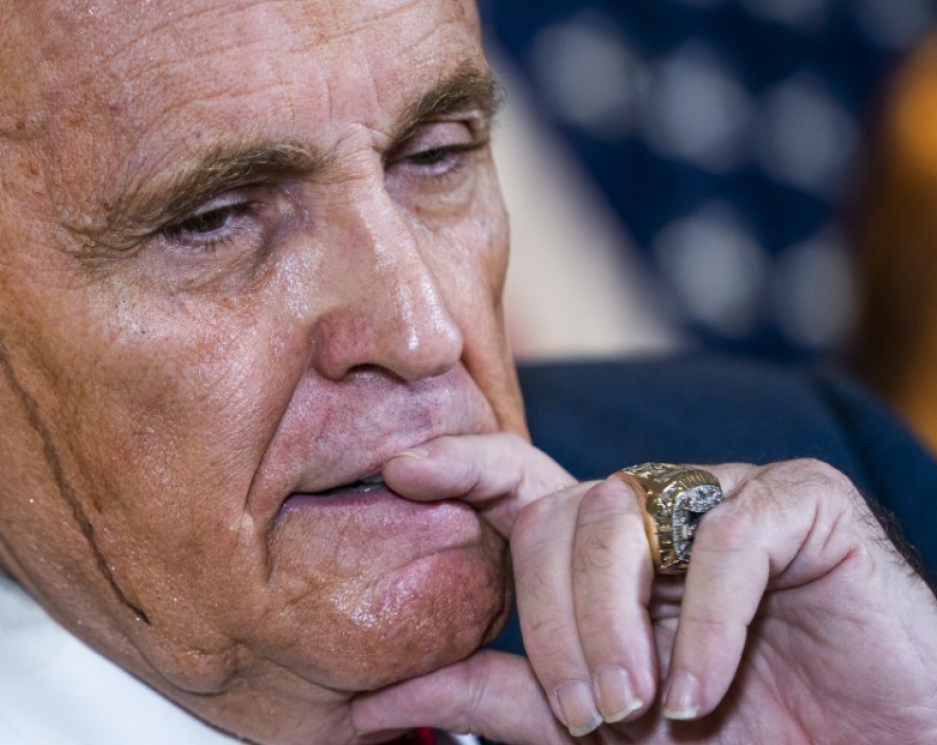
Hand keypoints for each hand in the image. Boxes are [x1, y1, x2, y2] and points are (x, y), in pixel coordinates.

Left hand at [353, 434, 936, 743]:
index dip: (460, 464)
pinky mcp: (802, 503)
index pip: (518, 482)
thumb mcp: (596, 725)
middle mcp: (657, 507)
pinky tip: (700, 689)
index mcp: (604, 549)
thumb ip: (501, 698)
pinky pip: (729, 536)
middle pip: (559, 516)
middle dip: (554, 619)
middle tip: (588, 712)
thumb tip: (380, 696)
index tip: (400, 470)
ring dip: (616, 622)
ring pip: (625, 514)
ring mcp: (726, 494)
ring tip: (642, 707)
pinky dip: (706, 621)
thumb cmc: (734, 735)